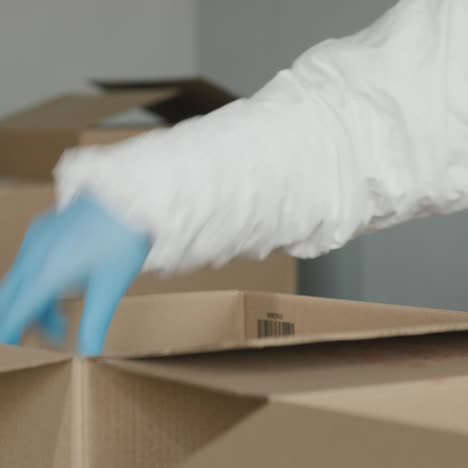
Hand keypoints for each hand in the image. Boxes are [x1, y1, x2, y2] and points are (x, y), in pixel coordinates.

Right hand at [0, 194, 150, 354]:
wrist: (133, 197)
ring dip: (36, 305)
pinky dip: (40, 283)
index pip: (14, 311)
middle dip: (20, 322)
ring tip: (62, 324)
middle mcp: (34, 252)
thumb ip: (94, 322)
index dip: (7, 334)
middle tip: (38, 342)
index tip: (9, 352)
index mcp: (46, 271)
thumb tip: (90, 353)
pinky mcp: (46, 228)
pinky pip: (31, 261)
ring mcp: (38, 237)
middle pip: (11, 296)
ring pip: (22, 279)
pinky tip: (65, 290)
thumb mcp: (110, 286)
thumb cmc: (123, 240)